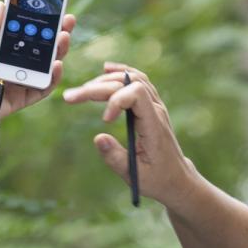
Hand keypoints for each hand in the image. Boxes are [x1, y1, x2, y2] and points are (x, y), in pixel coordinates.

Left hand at [0, 1, 76, 135]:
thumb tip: (3, 3)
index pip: (25, 32)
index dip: (39, 21)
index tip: (53, 8)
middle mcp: (11, 64)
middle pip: (39, 48)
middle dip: (56, 34)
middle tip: (68, 21)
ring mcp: (17, 81)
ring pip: (44, 66)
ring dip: (58, 52)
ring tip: (65, 38)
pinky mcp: (21, 99)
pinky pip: (42, 88)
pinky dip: (52, 78)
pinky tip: (57, 65)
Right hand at [62, 63, 197, 209]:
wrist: (176, 179)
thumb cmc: (157, 179)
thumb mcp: (135, 175)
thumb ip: (115, 158)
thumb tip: (98, 138)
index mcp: (154, 126)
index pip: (137, 94)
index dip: (116, 100)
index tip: (104, 121)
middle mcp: (157, 110)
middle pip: (128, 83)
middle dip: (98, 88)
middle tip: (70, 98)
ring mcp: (156, 106)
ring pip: (133, 78)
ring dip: (106, 80)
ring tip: (83, 90)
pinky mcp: (151, 107)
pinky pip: (139, 81)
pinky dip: (122, 72)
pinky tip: (106, 69)